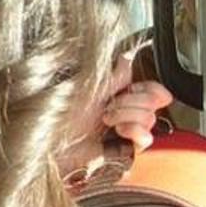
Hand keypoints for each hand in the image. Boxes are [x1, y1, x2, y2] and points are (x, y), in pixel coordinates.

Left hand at [57, 43, 173, 181]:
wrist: (52, 145)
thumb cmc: (61, 116)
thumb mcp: (89, 88)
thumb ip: (115, 74)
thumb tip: (128, 57)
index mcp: (115, 93)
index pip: (150, 88)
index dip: (148, 88)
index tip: (134, 88)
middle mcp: (123, 110)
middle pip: (152, 102)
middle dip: (132, 102)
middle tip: (109, 107)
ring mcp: (126, 130)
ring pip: (151, 119)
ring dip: (129, 117)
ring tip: (108, 122)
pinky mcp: (126, 149)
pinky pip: (147, 139)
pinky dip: (135, 133)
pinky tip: (120, 132)